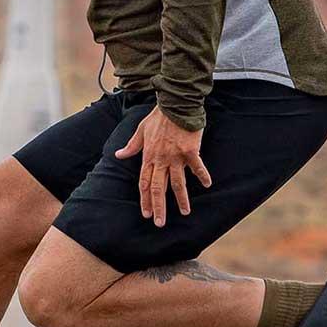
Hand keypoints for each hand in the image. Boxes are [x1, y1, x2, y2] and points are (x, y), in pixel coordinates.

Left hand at [114, 105, 211, 226]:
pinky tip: (207, 185)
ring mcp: (176, 156)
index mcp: (149, 156)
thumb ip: (132, 146)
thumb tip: (118, 155)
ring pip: (178, 182)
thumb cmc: (158, 117)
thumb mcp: (140, 130)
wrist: (175, 104)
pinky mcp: (190, 150)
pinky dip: (202, 176)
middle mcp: (161, 159)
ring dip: (181, 199)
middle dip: (158, 207)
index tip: (146, 213)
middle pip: (158, 187)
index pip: (144, 182)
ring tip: (185, 212)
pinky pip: (197, 166)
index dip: (145, 199)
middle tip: (160, 223)